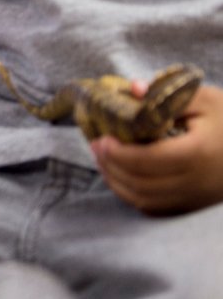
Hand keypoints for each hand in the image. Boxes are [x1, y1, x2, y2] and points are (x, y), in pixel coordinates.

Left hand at [91, 83, 222, 213]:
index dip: (118, 152)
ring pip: (146, 200)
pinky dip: (132, 195)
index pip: (147, 161)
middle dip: (111, 166)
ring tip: (103, 160)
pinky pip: (156, 209)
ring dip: (117, 182)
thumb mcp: (202, 99)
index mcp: (197, 154)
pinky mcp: (195, 205)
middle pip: (141, 183)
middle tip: (96, 147)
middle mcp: (197, 182)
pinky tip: (121, 176)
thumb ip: (164, 95)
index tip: (102, 138)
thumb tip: (131, 89)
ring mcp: (196, 198)